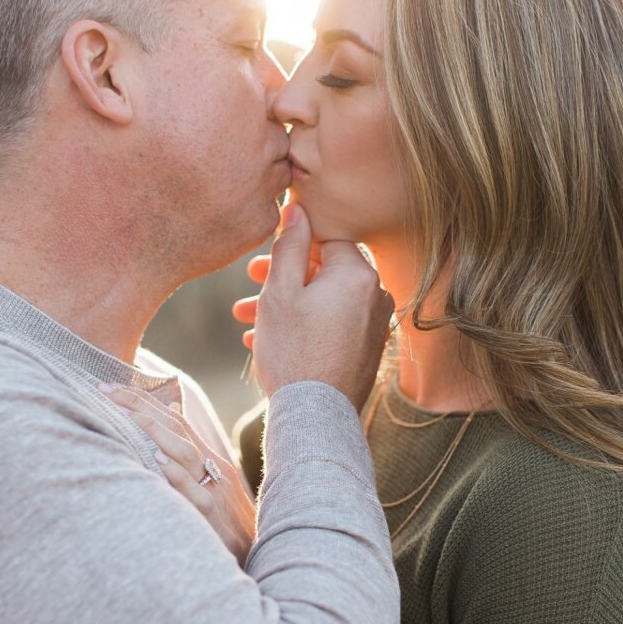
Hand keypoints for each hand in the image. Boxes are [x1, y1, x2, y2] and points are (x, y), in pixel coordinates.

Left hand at [103, 386, 255, 564]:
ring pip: (185, 452)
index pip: (174, 419)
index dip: (143, 400)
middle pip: (176, 427)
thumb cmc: (227, 520)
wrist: (256, 554)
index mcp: (208, 458)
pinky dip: (175, 474)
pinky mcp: (213, 516)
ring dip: (154, 431)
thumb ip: (190, 451)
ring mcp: (214, 489)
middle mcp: (212, 467)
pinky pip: (193, 491)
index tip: (110, 388)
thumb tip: (169, 411)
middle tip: (105, 391)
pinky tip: (156, 460)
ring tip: (126, 415)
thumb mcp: (212, 482)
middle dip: (139, 406)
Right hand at [232, 202, 392, 410]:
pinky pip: (334, 324)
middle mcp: (375, 295)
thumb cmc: (294, 351)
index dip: (293, 242)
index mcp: (358, 274)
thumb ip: (289, 245)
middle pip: (325, 270)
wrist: (316, 416)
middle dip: (284, 276)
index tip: (265, 254)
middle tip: (250, 282)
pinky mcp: (368, 349)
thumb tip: (297, 207)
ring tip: (247, 317)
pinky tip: (269, 339)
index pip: (326, 238)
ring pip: (325, 299)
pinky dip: (306, 325)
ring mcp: (375, 324)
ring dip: (288, 304)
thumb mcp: (280, 291)